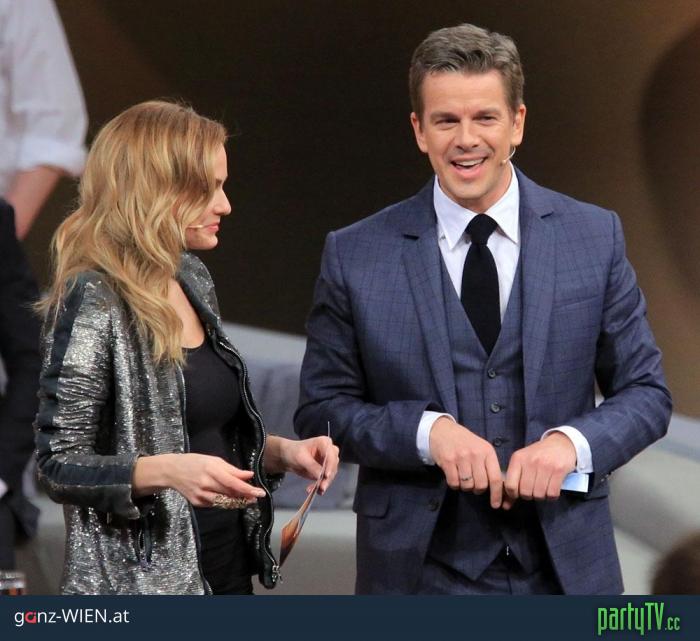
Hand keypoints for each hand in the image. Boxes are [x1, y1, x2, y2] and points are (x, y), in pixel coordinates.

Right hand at [133, 453, 265, 507]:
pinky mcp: (197, 503)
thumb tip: (249, 475)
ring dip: (237, 501)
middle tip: (257, 496)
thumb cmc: (195, 462)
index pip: (234, 483)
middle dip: (245, 496)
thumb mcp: (214, 461)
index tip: (260, 493)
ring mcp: (200, 496)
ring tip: (246, 498)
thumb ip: (232, 470)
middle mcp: (206, 485)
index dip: (248, 489)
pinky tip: (228, 497)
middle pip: (230, 494)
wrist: (172, 471)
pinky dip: (224, 501)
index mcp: (212, 470)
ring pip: (224, 502)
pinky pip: (215, 504)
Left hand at [267, 436, 339, 494]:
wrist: (287, 457)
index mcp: (324, 443)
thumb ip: (312, 466)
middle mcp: (329, 451)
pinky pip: (326, 479)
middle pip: (333, 466)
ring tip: (315, 490)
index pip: (331, 455)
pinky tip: (316, 491)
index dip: (330, 466)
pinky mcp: (324, 470)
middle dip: (327, 477)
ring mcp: (328, 461)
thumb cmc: (293, 452)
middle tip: (321, 487)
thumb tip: (321, 476)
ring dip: (323, 483)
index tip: (326, 476)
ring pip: (330, 474)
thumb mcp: (301, 458)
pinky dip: (321, 486)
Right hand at [429, 416, 503, 507]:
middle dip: (478, 489)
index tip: (495, 504)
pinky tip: (454, 476)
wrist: (442, 430)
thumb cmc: (465, 442)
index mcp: (487, 451)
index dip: (497, 494)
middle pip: (481, 485)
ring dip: (465, 487)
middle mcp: (475, 454)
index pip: (495, 478)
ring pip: (467, 486)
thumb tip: (497, 488)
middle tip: (474, 484)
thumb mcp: (481, 448)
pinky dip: (454, 484)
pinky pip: (454, 483)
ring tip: (463, 477)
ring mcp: (461, 457)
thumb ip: (488, 465)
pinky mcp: (447, 461)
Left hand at [503, 432, 576, 508]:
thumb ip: (512, 482)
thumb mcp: (522, 463)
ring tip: (542, 488)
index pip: (510, 485)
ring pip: (538, 494)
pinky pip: (552, 493)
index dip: (513, 494)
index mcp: (518, 458)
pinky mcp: (559, 470)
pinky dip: (551, 496)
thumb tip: (505, 506)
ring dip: (541, 496)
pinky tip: (551, 488)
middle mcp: (530, 461)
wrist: (560, 443)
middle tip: (533, 489)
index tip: (518, 493)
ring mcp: (545, 465)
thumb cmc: (538, 455)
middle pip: (525, 493)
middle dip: (529, 495)